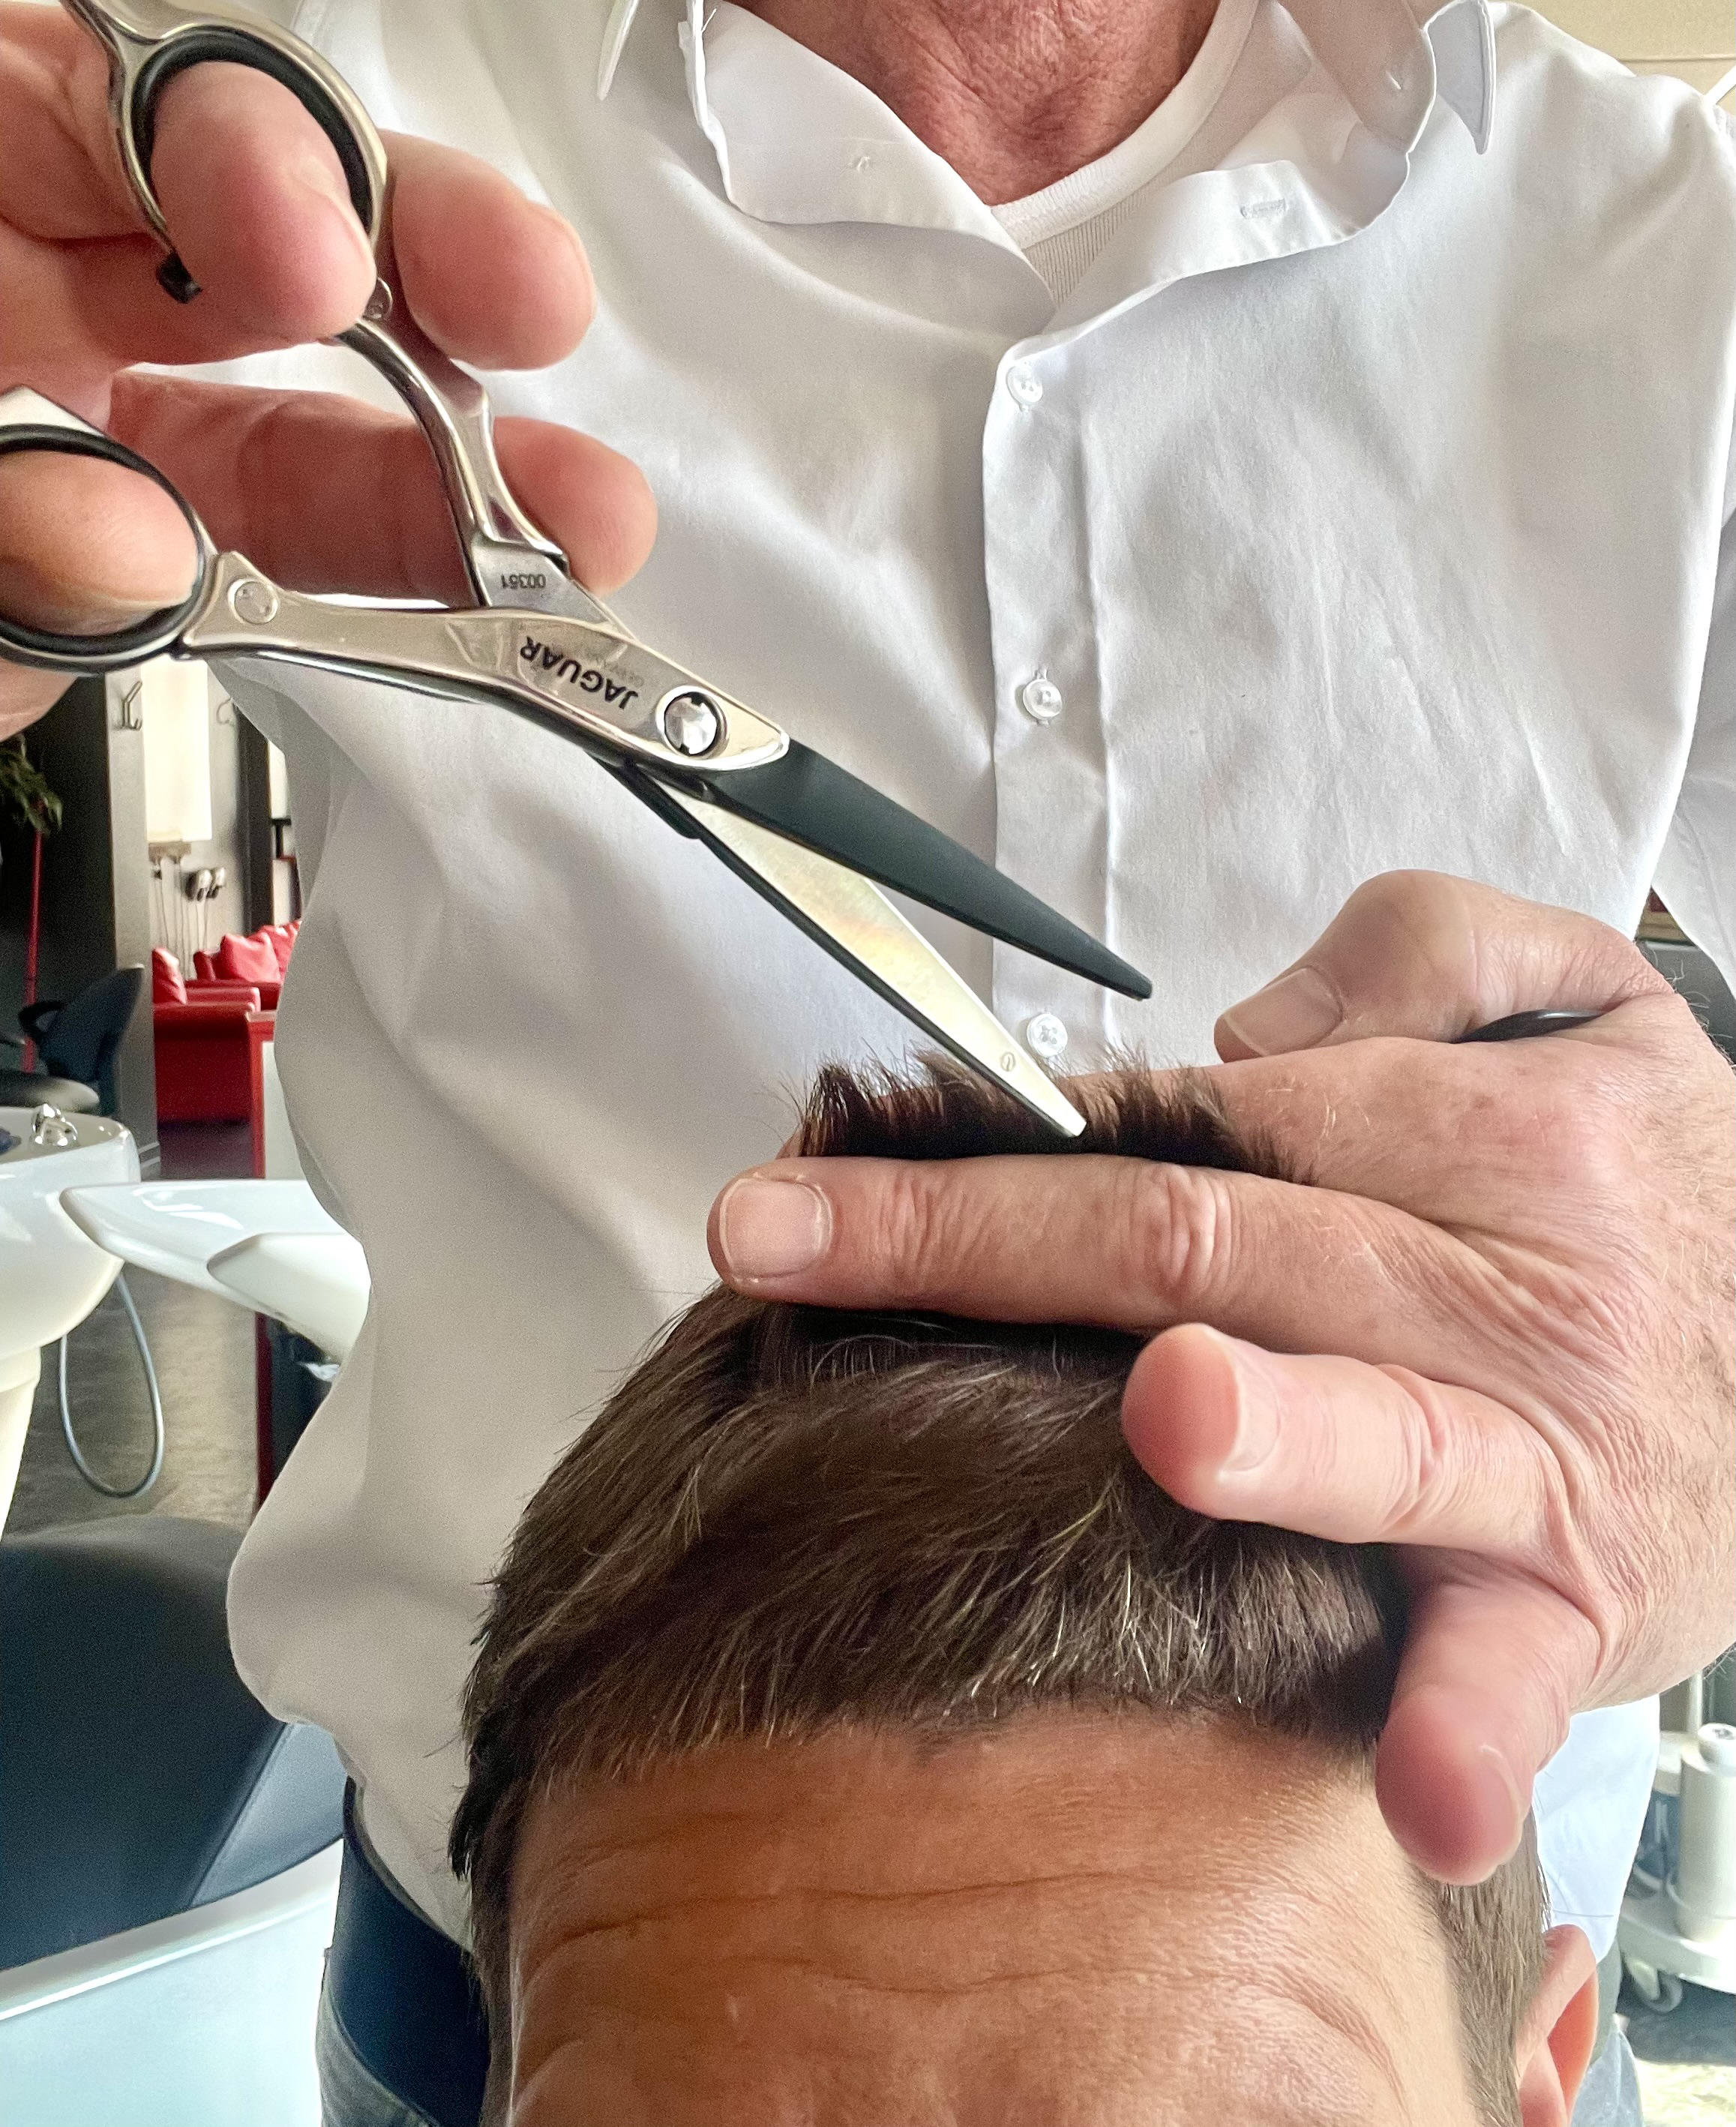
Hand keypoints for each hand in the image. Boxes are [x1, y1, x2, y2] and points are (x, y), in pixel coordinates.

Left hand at [0, 2, 654, 735]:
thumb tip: (118, 549)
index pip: (78, 99)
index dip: (227, 147)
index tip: (317, 247)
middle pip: (221, 245)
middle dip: (395, 275)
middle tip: (523, 312)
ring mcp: (41, 428)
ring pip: (257, 423)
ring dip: (431, 480)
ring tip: (572, 530)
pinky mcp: (81, 563)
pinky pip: (234, 563)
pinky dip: (342, 598)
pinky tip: (445, 615)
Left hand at [707, 872, 1735, 1881]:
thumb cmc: (1647, 1175)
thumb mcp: (1577, 993)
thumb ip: (1423, 949)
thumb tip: (1242, 1034)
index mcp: (1463, 1125)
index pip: (1184, 1122)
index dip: (987, 1136)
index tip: (817, 1160)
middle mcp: (1492, 1278)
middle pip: (1201, 1242)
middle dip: (974, 1242)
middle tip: (785, 1241)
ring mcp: (1533, 1448)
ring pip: (1376, 1426)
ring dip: (1272, 1436)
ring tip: (1167, 1420)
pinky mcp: (1577, 1595)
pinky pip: (1521, 1662)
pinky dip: (1472, 1724)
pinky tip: (1414, 1792)